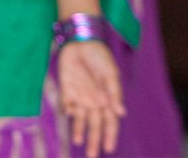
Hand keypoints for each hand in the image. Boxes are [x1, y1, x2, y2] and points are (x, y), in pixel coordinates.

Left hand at [58, 41, 125, 156]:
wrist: (82, 41)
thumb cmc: (101, 57)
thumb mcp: (111, 75)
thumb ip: (115, 94)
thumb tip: (121, 113)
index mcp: (107, 99)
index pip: (109, 123)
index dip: (110, 136)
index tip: (109, 149)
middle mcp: (93, 101)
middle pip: (94, 125)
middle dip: (94, 140)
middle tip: (92, 155)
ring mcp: (79, 96)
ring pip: (79, 118)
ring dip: (78, 130)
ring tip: (77, 142)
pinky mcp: (66, 88)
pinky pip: (66, 103)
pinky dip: (66, 109)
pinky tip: (69, 114)